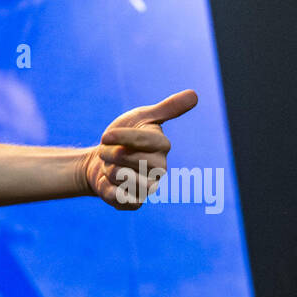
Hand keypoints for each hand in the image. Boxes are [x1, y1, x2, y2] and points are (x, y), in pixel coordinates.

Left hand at [83, 89, 197, 209]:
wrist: (101, 160)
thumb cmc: (123, 136)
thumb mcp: (142, 117)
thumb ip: (167, 108)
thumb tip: (195, 94)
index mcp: (162, 146)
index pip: (144, 140)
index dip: (122, 137)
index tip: (104, 136)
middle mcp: (160, 168)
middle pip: (129, 158)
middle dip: (110, 154)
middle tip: (109, 152)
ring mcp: (148, 187)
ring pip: (122, 177)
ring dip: (107, 169)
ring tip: (110, 166)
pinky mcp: (135, 202)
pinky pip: (117, 197)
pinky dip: (106, 187)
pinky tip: (108, 182)